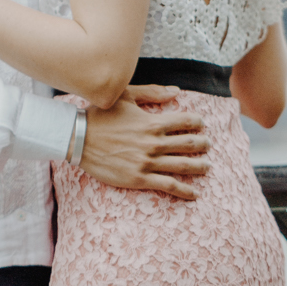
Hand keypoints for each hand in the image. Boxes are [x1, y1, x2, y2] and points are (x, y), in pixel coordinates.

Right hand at [79, 86, 209, 198]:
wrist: (78, 139)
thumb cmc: (100, 115)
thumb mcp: (126, 96)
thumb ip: (152, 93)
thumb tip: (176, 92)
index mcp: (153, 122)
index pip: (186, 122)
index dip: (198, 123)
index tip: (201, 125)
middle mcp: (154, 143)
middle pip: (189, 144)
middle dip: (202, 144)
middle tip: (207, 145)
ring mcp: (148, 162)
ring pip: (183, 166)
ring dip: (199, 167)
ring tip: (207, 167)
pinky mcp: (139, 178)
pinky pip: (168, 185)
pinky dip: (185, 190)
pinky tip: (195, 193)